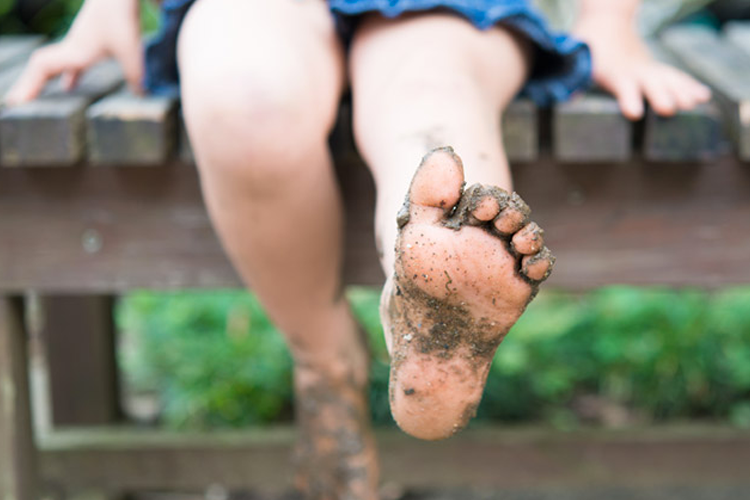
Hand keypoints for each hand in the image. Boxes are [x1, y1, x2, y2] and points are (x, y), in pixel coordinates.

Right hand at [5, 0, 141, 104]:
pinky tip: (68, 86)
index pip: (43, 67)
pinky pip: (69, 61)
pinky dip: (65, 74)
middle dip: (28, 85)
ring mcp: (77, 44)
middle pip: (41, 67)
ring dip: (43, 80)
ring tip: (36, 98)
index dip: (29, 84)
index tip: (17, 102)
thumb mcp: (131, 51)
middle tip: (17, 104)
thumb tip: (141, 96)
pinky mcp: (87, 41)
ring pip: (53, 64)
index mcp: (75, 52)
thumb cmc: (121, 18)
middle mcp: (71, 48)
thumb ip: (135, 75)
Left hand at [574, 16, 710, 119]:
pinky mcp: (653, 70)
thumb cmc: (586, 44)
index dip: (628, 98)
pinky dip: (689, 86)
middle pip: (650, 82)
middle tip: (669, 109)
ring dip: (681, 91)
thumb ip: (572, 75)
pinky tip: (703, 97)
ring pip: (667, 79)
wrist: (605, 19)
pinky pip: (675, 77)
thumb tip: (567, 94)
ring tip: (694, 104)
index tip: (634, 112)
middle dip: (660, 95)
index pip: (621, 85)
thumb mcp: (574, 58)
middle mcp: (633, 70)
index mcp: (612, 71)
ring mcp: (646, 68)